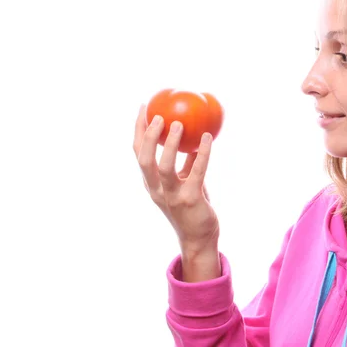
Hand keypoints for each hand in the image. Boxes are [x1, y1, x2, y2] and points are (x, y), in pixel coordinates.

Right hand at [133, 105, 219, 255]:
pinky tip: (208, 138)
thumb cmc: (192, 207)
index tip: (143, 108)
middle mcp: (156, 190)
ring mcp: (171, 196)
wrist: (199, 238)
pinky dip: (203, 153)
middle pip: (144, 159)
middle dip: (148, 136)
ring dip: (169, 144)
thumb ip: (187, 162)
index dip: (138, 130)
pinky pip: (197, 172)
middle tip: (158, 114)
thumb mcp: (186, 182)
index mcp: (151, 184)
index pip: (138, 153)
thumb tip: (196, 135)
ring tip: (179, 123)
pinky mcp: (190, 200)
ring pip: (164, 167)